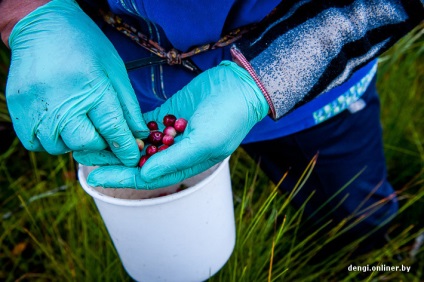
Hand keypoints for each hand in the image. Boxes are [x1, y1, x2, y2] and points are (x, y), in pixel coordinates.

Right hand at [6, 0, 148, 165]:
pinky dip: (51, 140)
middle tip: (104, 133)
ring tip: (79, 122)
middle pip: (86, 143)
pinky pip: (36, 143)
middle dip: (101, 144)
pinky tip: (59, 124)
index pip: (112, 128)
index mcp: (91, 86)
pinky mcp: (18, 110)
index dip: (125, 147)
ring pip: (60, 147)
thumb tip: (139, 136)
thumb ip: (128, 106)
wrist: (42, 27)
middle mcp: (61, 99)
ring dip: (75, 142)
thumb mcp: (115, 70)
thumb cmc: (85, 46)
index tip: (132, 156)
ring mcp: (36, 106)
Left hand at [76, 60, 268, 188]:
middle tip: (83, 157)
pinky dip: (129, 125)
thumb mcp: (205, 142)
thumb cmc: (229, 118)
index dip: (121, 178)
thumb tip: (144, 174)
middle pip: (138, 160)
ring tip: (90, 140)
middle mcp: (176, 152)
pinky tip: (109, 124)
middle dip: (112, 160)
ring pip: (138, 142)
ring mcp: (171, 133)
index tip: (95, 178)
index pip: (148, 176)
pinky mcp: (169, 114)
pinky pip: (145, 123)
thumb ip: (175, 160)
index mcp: (186, 164)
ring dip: (116, 142)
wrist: (240, 86)